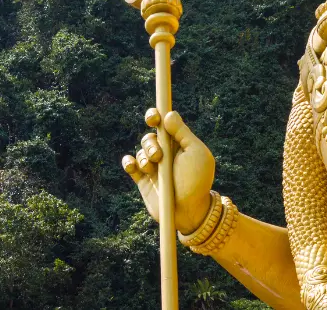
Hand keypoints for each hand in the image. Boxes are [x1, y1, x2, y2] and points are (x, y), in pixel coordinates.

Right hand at [121, 109, 215, 232]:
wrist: (189, 211)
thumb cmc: (197, 181)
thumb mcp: (196, 153)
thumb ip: (183, 133)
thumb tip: (169, 114)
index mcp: (178, 144)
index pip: (163, 124)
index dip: (155, 116)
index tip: (154, 118)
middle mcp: (165, 153)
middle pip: (149, 136)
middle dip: (151, 142)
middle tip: (159, 155)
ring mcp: (153, 167)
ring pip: (140, 150)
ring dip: (145, 156)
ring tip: (153, 168)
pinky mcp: (142, 180)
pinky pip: (129, 164)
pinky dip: (129, 162)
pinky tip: (134, 166)